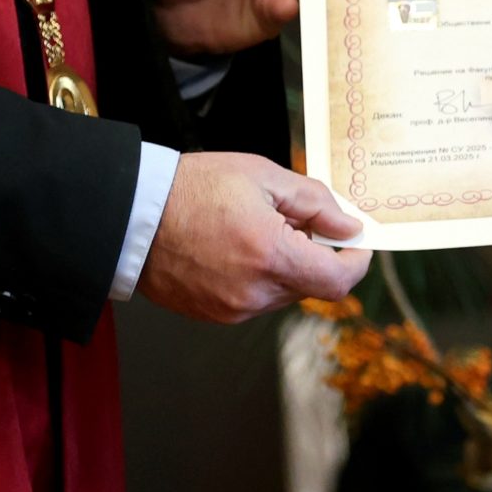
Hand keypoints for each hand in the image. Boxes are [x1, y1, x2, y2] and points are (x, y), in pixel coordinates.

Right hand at [136, 152, 371, 322]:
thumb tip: (349, 226)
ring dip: (285, 266)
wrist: (134, 214)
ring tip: (255, 229)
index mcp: (271, 256)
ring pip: (283, 293)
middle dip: (315, 255)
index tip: (357, 244)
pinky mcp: (215, 315)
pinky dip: (258, 277)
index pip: (338, 280)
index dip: (357, 263)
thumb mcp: (262, 176)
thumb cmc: (193, 188)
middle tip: (294, 220)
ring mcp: (233, 309)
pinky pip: (255, 300)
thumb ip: (314, 202)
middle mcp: (255, 292)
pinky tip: (235, 248)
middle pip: (311, 285)